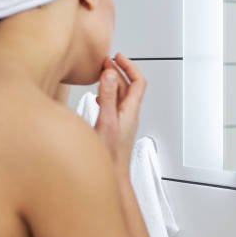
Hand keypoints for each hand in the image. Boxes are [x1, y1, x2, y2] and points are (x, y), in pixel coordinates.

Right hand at [94, 53, 146, 168]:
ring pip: (120, 96)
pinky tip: (97, 98)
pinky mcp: (114, 129)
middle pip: (129, 87)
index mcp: (130, 111)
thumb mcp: (106, 121)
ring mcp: (122, 122)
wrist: (111, 180)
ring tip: (101, 74)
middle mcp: (128, 115)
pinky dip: (106, 95)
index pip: (138, 82)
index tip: (117, 57)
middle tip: (105, 62)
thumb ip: (108, 96)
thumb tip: (110, 73)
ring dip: (112, 82)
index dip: (129, 66)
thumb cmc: (109, 157)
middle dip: (119, 71)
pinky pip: (113, 106)